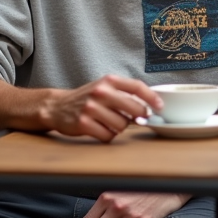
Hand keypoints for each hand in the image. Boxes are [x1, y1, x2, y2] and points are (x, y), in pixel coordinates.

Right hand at [41, 75, 162, 141]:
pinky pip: (108, 136)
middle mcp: (101, 92)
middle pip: (135, 109)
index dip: (152, 98)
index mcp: (109, 81)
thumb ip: (124, 93)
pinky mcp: (84, 124)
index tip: (160, 107)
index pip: (137, 87)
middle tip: (135, 120)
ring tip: (110, 123)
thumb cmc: (87, 98)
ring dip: (120, 128)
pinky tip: (100, 129)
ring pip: (122, 125)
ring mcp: (91, 108)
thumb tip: (149, 107)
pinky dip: (108, 136)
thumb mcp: (104, 87)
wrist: (57, 106)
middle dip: (138, 117)